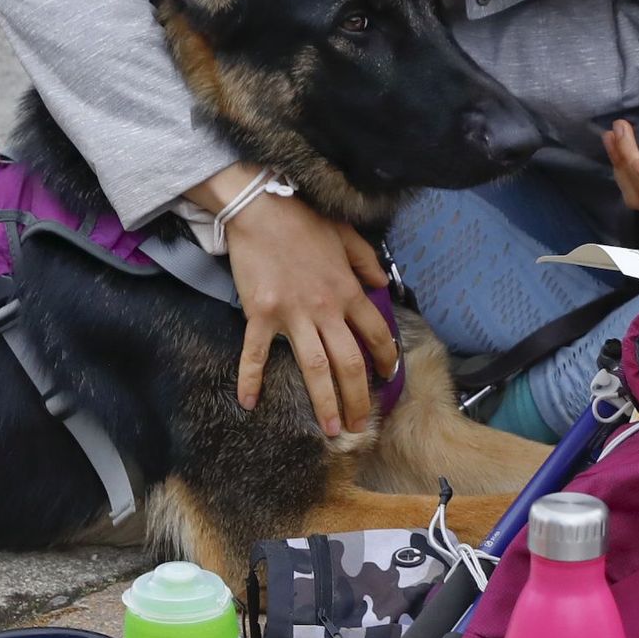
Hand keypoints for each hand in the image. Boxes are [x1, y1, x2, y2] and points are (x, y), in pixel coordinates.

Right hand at [186, 164, 396, 434]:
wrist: (260, 207)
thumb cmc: (303, 220)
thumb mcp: (346, 236)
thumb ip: (367, 262)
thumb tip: (382, 285)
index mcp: (348, 292)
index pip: (375, 334)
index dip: (386, 358)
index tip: (389, 377)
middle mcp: (326, 310)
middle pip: (349, 364)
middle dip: (358, 399)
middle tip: (360, 426)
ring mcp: (293, 315)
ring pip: (315, 369)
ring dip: (324, 402)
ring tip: (330, 430)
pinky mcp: (261, 315)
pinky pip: (257, 354)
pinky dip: (251, 379)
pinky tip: (249, 403)